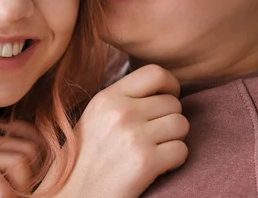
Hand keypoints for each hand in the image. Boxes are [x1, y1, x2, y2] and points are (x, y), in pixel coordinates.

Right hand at [38, 64, 188, 197]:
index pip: (155, 73)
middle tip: (154, 135)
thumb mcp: (95, 116)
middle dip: (170, 118)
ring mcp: (134, 135)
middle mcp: (121, 111)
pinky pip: (182, 150)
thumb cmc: (85, 157)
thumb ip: (123, 99)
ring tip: (153, 149)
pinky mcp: (146, 161)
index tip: (168, 97)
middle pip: (173, 102)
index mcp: (107, 97)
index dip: (170, 84)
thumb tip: (161, 89)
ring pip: (181, 124)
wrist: (75, 194)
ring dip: (174, 139)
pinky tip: (154, 166)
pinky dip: (173, 160)